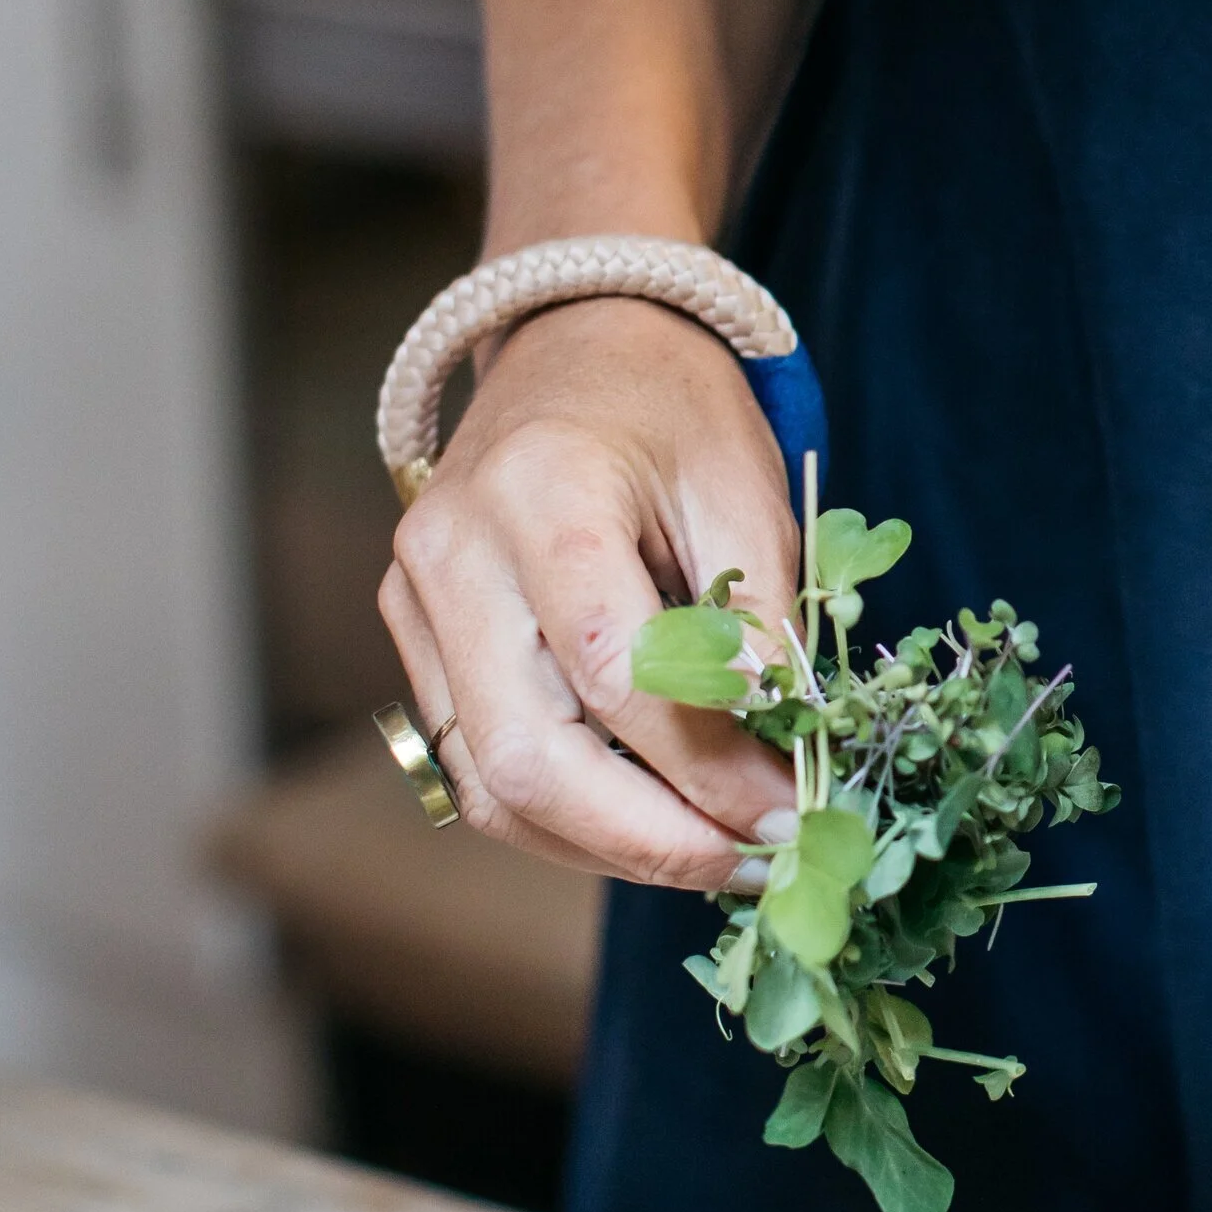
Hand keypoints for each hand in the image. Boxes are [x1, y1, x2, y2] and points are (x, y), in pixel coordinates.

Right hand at [380, 295, 800, 889]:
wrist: (573, 345)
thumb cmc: (671, 411)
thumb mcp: (747, 491)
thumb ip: (762, 624)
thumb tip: (792, 757)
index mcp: (540, 496)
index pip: (615, 675)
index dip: (710, 767)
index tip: (795, 813)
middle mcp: (453, 558)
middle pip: (531, 760)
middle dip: (654, 842)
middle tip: (758, 866)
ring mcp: (416, 607)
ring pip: (497, 789)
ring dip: (613, 852)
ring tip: (719, 861)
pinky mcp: (418, 647)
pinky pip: (485, 773)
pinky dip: (575, 824)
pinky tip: (659, 831)